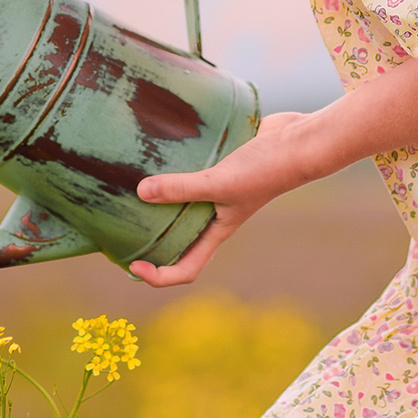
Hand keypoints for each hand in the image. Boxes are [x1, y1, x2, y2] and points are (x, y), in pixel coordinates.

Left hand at [128, 110, 314, 286]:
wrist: (299, 141)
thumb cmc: (265, 170)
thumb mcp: (219, 182)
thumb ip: (182, 187)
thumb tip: (140, 192)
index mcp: (217, 231)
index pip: (186, 269)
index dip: (159, 276)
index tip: (133, 265)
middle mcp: (215, 216)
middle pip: (178, 238)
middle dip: (150, 240)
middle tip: (119, 228)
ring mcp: (217, 190)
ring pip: (181, 203)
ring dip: (159, 200)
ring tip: (128, 187)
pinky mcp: (219, 165)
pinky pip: (190, 172)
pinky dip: (173, 169)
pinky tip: (155, 153)